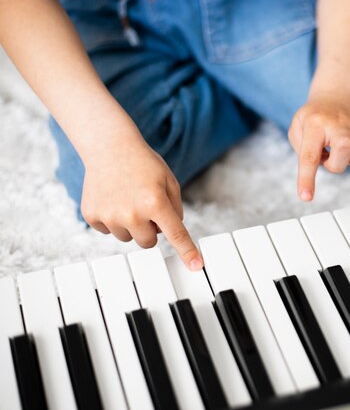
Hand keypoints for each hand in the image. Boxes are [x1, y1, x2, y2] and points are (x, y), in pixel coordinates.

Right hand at [80, 132, 203, 270]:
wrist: (109, 146)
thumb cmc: (143, 163)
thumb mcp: (169, 181)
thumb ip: (175, 208)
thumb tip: (171, 233)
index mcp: (156, 202)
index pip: (175, 234)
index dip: (187, 251)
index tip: (195, 265)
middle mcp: (132, 213)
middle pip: (149, 242)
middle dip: (151, 229)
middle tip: (145, 205)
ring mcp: (110, 215)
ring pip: (128, 238)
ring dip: (131, 224)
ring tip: (128, 198)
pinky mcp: (92, 216)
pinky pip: (109, 231)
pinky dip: (112, 219)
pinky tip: (113, 198)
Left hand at [288, 91, 349, 200]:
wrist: (337, 96)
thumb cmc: (315, 119)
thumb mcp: (297, 128)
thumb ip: (301, 150)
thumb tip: (320, 164)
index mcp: (314, 123)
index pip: (309, 155)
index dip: (307, 178)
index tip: (306, 197)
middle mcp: (338, 122)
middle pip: (344, 147)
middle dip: (337, 164)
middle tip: (329, 157)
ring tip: (346, 153)